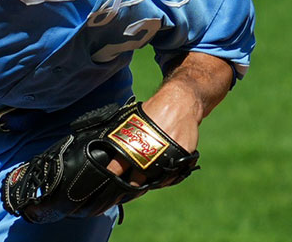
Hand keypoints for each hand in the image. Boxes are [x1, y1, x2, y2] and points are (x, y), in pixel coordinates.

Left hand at [105, 52, 231, 182]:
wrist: (181, 102)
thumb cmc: (155, 109)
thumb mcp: (135, 118)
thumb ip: (125, 133)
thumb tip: (107, 143)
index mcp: (137, 138)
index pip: (120, 161)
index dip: (113, 172)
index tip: (108, 179)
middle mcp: (153, 148)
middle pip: (139, 176)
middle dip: (132, 184)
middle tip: (125, 190)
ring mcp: (170, 153)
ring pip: (158, 178)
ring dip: (150, 183)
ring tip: (141, 187)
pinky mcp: (184, 155)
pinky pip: (175, 172)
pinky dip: (168, 177)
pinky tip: (161, 178)